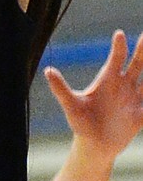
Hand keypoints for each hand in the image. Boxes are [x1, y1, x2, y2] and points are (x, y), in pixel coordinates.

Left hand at [45, 31, 142, 161]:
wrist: (94, 146)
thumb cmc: (81, 123)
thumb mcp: (71, 105)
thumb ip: (61, 89)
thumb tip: (48, 70)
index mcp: (108, 80)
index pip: (116, 59)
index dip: (118, 47)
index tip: (119, 34)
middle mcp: (123, 86)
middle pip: (137, 64)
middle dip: (142, 51)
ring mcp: (134, 100)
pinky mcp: (141, 116)